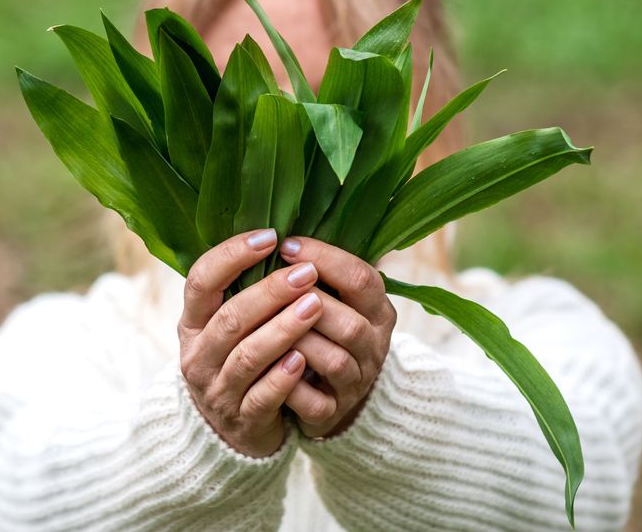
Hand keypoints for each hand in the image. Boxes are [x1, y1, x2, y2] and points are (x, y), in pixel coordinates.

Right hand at [177, 229, 323, 457]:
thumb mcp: (229, 327)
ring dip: (283, 329)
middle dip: (270, 292)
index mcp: (193, 323)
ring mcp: (218, 391)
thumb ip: (245, 290)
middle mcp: (198, 356)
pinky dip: (283, 378)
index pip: (201, 280)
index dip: (232, 255)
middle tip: (306, 272)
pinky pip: (263, 397)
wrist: (233, 431)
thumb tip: (285, 237)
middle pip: (230, 318)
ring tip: (315, 306)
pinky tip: (303, 359)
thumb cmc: (239, 362)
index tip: (270, 236)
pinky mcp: (242, 420)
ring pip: (248, 356)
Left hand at [277, 237, 396, 438]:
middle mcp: (374, 345)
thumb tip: (278, 229)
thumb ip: (317, 269)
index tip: (285, 245)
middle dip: (308, 302)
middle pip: (351, 322)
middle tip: (272, 285)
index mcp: (376, 309)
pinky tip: (267, 369)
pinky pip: (315, 402)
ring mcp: (356, 381)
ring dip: (297, 340)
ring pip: (333, 359)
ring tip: (265, 324)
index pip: (362, 278)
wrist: (330, 394)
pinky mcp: (333, 412)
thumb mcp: (333, 296)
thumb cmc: (322, 330)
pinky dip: (290, 386)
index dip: (325, 259)